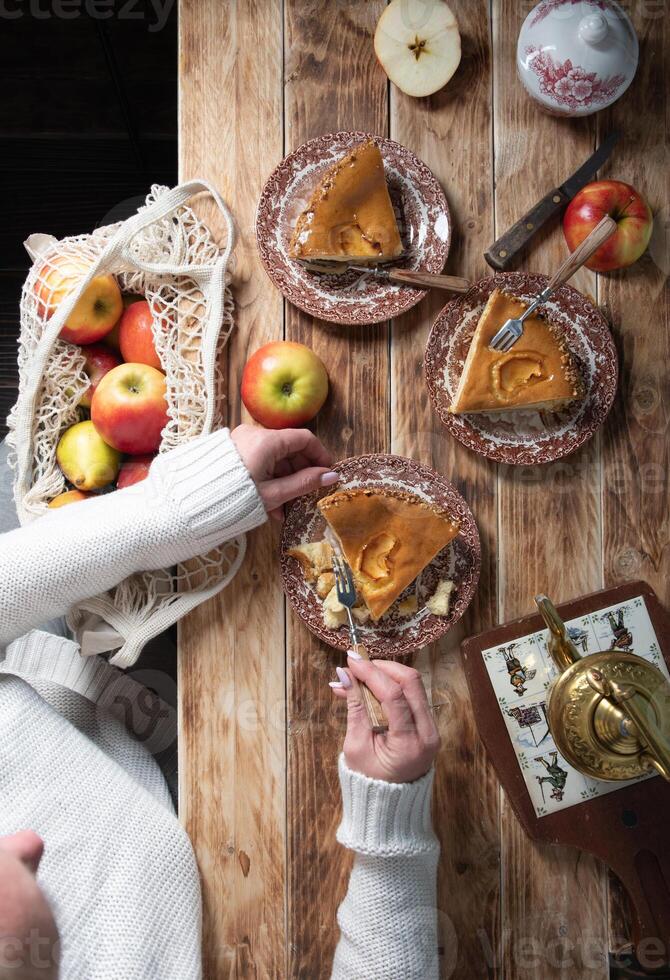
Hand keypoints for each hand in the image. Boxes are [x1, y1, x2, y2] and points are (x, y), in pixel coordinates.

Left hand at [231, 424, 338, 519]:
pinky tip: (271, 503)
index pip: (304, 439)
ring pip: (274, 457)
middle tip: (306, 494)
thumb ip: (304, 483)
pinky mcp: (233, 452)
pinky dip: (269, 478)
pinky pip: (259, 461)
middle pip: (289, 448)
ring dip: (284, 480)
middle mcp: (254, 435)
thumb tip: (331, 476)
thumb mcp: (274, 493)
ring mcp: (242, 442)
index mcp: (266, 440)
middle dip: (300, 472)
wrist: (194, 503)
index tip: (327, 473)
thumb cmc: (235, 498)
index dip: (319, 455)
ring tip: (285, 507)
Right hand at [330, 653, 440, 782]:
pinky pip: (412, 695)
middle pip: (411, 683)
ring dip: (386, 674)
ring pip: (414, 685)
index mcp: (410, 744)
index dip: (371, 673)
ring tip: (359, 675)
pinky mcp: (428, 724)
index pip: (393, 696)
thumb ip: (354, 708)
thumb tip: (344, 676)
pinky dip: (391, 686)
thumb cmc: (368, 780)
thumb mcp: (355, 746)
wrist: (389, 805)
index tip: (351, 661)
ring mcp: (432, 728)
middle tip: (357, 664)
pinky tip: (370, 686)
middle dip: (382, 667)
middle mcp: (429, 733)